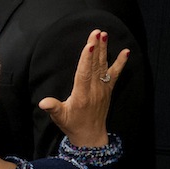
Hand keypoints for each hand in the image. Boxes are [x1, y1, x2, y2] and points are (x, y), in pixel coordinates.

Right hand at [38, 29, 127, 147]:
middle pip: (95, 65)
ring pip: (103, 66)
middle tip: (97, 32)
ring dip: (104, 50)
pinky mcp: (108, 90)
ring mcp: (103, 89)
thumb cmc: (72, 125)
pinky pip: (115, 74)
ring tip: (104, 34)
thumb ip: (53, 108)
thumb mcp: (60, 117)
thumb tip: (43, 103)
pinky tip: (126, 52)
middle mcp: (94, 90)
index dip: (86, 59)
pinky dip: (121, 63)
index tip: (90, 45)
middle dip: (96, 48)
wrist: (91, 136)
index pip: (84, 73)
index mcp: (81, 95)